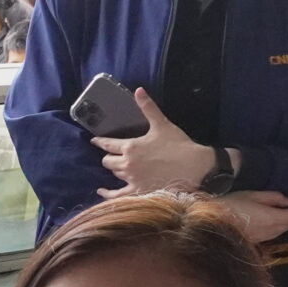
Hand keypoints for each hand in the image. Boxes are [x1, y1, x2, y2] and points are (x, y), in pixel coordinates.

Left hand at [92, 89, 210, 193]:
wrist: (194, 166)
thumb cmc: (178, 144)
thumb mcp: (161, 124)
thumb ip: (148, 107)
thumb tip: (138, 90)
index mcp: (131, 147)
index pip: (108, 144)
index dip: (100, 142)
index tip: (94, 141)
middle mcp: (128, 164)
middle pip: (107, 161)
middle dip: (108, 157)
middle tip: (111, 154)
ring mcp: (132, 179)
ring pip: (114, 174)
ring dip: (114, 169)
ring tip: (115, 166)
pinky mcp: (138, 191)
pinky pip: (117, 196)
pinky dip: (108, 194)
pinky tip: (102, 191)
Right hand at [213, 189, 287, 241]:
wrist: (210, 223)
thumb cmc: (230, 206)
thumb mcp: (252, 195)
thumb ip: (273, 197)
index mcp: (272, 218)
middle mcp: (270, 231)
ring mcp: (263, 238)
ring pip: (282, 230)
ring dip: (286, 221)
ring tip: (284, 211)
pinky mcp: (255, 241)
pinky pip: (272, 234)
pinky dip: (277, 226)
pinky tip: (271, 220)